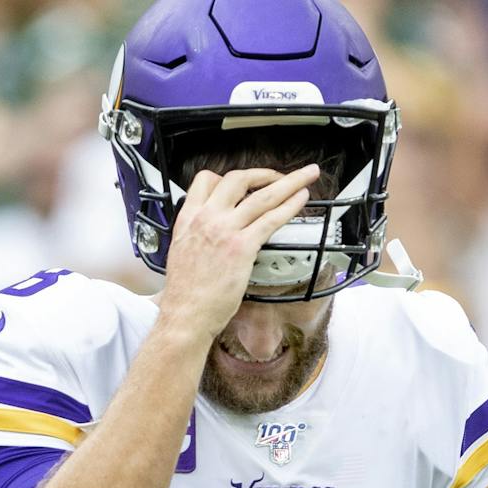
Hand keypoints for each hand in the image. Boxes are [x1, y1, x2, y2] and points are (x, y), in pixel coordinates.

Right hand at [157, 164, 318, 341]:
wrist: (185, 315)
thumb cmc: (185, 294)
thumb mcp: (182, 253)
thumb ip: (198, 237)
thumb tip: (213, 236)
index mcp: (188, 219)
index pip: (205, 181)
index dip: (227, 176)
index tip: (243, 181)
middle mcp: (206, 219)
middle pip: (237, 179)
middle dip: (263, 173)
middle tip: (278, 176)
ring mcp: (225, 231)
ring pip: (262, 194)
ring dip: (289, 182)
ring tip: (305, 177)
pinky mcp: (241, 247)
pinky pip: (271, 218)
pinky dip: (290, 205)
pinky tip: (301, 201)